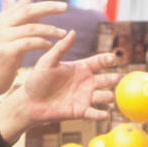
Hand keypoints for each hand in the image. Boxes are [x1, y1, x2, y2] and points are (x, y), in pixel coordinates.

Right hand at [0, 0, 69, 98]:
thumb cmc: (1, 59)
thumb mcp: (8, 36)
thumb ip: (18, 20)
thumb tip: (28, 0)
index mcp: (1, 20)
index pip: (25, 6)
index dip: (44, 4)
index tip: (61, 6)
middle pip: (28, 11)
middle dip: (48, 8)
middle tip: (65, 7)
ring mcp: (1, 38)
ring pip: (31, 28)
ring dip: (50, 30)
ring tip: (62, 33)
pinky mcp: (5, 52)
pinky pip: (29, 43)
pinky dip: (42, 43)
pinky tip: (50, 45)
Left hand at [0, 33, 118, 142]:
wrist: (30, 102)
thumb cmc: (37, 80)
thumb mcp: (47, 61)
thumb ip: (61, 48)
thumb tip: (72, 31)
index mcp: (80, 68)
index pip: (99, 62)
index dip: (108, 59)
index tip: (113, 58)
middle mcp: (86, 82)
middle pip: (107, 79)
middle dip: (114, 78)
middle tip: (117, 78)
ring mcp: (85, 97)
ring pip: (105, 96)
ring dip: (109, 96)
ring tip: (107, 96)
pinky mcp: (81, 111)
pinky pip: (96, 114)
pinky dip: (102, 115)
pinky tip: (105, 114)